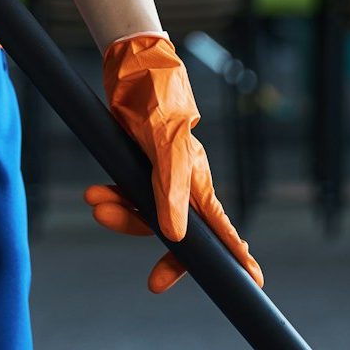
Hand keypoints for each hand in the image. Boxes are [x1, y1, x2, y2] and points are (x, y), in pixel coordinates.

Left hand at [88, 32, 262, 292]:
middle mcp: (183, 181)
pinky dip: (111, 197)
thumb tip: (175, 237)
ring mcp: (159, 173)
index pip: (222, 229)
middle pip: (178, 232)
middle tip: (155, 284)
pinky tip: (95, 193)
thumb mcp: (165, 144)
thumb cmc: (158, 98)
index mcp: (198, 181)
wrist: (131, 65)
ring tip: (94, 202)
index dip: (236, 258)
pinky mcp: (137, 162)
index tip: (255, 283)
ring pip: (144, 212)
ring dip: (120, 215)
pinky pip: (125, 192)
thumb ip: (170, 189)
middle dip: (162, 252)